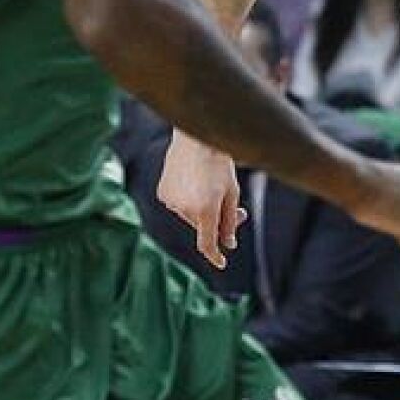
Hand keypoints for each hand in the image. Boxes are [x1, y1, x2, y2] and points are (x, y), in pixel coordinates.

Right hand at [157, 132, 246, 268]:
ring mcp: (171, 201)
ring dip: (202, 208)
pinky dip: (188, 198)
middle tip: (235, 211)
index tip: (221, 262)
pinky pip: (178, 204)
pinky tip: (195, 180)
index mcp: (205, 210)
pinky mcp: (163, 192)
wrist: (196, 137)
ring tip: (210, 184)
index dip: (215, 256)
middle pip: (202, 227)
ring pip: (190, 216)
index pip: (207, 244)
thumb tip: (228, 243)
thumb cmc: (218, 162)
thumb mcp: (232, 193)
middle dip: (217, 221)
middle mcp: (185, 209)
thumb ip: (230, 221)